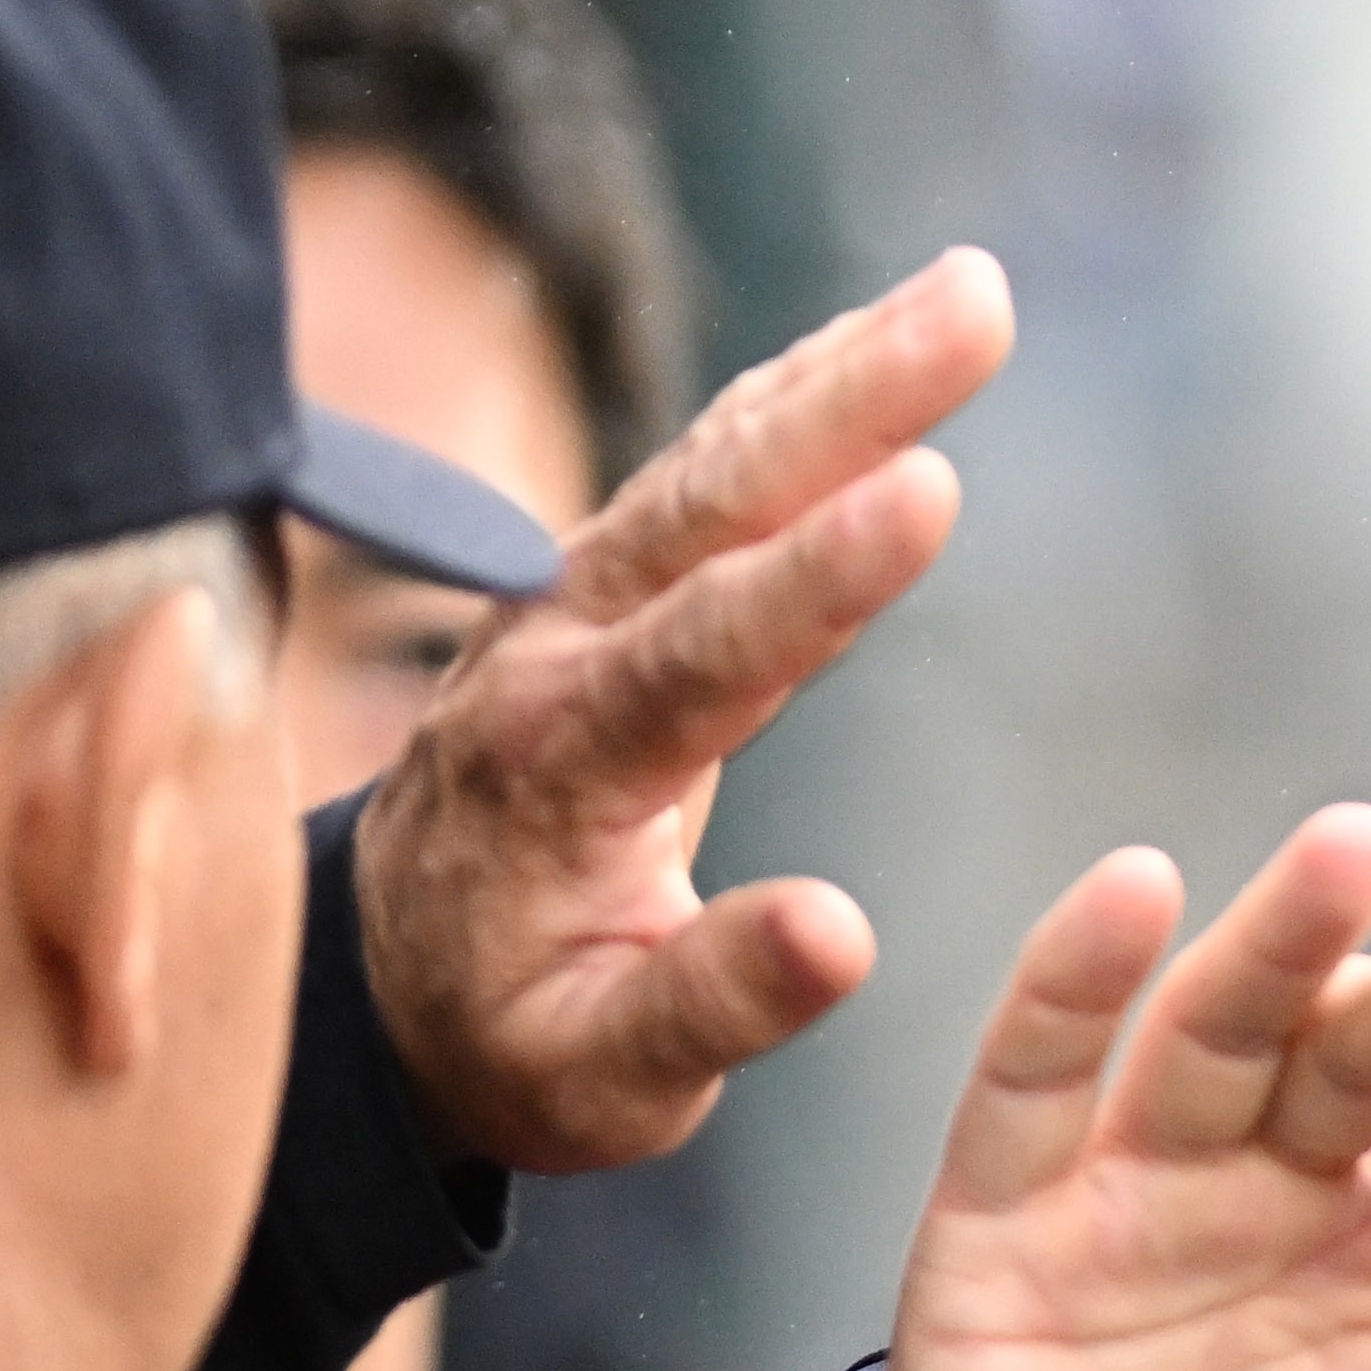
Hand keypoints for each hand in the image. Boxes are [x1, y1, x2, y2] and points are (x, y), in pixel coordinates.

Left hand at [346, 249, 1013, 1174]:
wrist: (391, 983)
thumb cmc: (517, 1041)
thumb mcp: (602, 1076)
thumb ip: (715, 1001)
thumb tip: (844, 931)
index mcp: (557, 770)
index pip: (703, 656)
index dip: (819, 575)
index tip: (930, 489)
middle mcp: (553, 650)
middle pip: (709, 503)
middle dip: (852, 401)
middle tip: (979, 309)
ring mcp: (568, 601)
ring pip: (711, 463)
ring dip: (842, 371)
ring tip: (972, 294)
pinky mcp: (602, 585)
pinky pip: (706, 470)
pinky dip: (796, 395)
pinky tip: (882, 337)